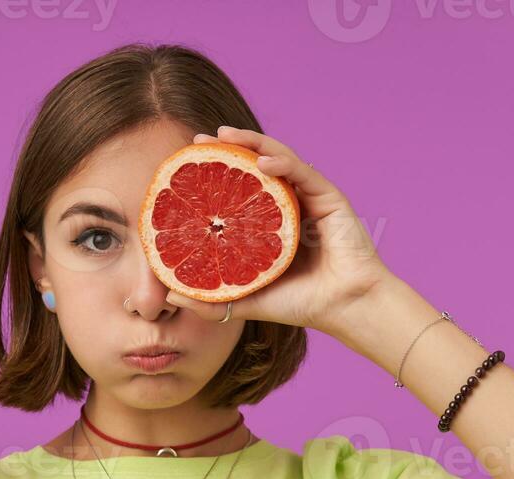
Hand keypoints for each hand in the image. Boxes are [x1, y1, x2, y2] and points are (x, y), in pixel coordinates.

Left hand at [166, 125, 395, 338]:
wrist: (344, 307)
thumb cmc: (302, 305)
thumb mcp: (247, 301)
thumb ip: (212, 299)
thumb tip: (170, 294)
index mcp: (271, 224)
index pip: (240, 188)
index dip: (216, 173)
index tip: (187, 163)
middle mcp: (289, 205)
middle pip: (256, 166)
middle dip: (229, 147)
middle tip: (199, 139)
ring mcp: (309, 198)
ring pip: (279, 159)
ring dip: (252, 143)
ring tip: (225, 135)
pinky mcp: (329, 197)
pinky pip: (302, 172)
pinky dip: (282, 162)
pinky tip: (262, 160)